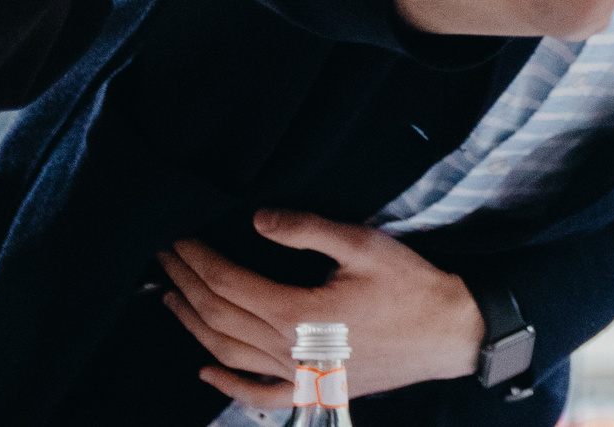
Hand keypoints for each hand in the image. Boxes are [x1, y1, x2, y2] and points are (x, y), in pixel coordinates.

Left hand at [158, 211, 484, 404]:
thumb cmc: (411, 287)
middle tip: (164, 258)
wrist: (449, 334)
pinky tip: (206, 372)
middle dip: (186, 284)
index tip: (177, 238)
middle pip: (218, 316)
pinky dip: (226, 385)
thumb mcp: (363, 245)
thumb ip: (307, 229)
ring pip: (226, 353)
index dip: (197, 260)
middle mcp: (286, 349)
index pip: (227, 283)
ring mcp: (296, 374)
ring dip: (192, 325)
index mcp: (296, 313)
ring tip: (170, 298)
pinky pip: (257, 394)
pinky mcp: (311, 388)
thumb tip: (258, 219)